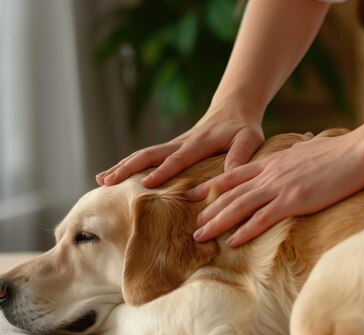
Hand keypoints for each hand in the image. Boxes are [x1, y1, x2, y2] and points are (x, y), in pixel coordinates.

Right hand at [96, 109, 263, 187]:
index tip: (146, 184)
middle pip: (150, 154)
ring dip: (122, 166)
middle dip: (128, 168)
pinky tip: (115, 176)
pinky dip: (130, 165)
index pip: (178, 159)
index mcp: (199, 143)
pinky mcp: (172, 147)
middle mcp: (182, 142)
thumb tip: (232, 175)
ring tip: (100, 180)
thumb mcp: (249, 140)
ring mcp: (174, 144)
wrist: (234, 109)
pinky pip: (148, 156)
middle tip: (106, 182)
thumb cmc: (243, 128)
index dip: (163, 171)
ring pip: (144, 154)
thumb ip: (241, 156)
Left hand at [186, 130, 363, 246]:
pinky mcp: (294, 201)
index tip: (195, 195)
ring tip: (200, 236)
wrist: (358, 152)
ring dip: (217, 222)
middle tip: (192, 224)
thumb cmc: (339, 151)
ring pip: (239, 206)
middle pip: (231, 192)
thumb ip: (298, 149)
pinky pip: (262, 219)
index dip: (212, 186)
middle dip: (209, 209)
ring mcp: (280, 187)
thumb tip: (300, 146)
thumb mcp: (310, 147)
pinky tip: (232, 242)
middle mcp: (270, 174)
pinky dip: (245, 231)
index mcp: (273, 161)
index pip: (234, 174)